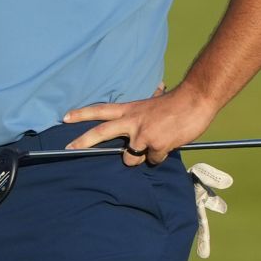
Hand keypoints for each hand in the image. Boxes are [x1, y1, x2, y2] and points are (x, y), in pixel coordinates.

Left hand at [62, 85, 217, 166]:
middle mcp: (131, 121)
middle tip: (68, 148)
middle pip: (101, 132)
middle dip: (83, 141)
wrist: (195, 99)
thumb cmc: (175, 103)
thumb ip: (139, 116)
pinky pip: (153, 160)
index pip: (100, 110)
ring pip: (130, 158)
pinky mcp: (156, 146)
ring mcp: (142, 135)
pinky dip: (160, 156)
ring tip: (157, 142)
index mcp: (129, 109)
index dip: (82, 114)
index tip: (65, 117)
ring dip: (141, 157)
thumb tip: (139, 124)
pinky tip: (169, 144)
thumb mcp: (150, 105)